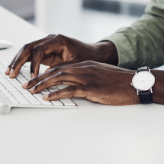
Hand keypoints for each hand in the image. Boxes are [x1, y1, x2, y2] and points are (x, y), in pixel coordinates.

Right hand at [5, 34, 117, 77]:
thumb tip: (46, 76)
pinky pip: (30, 55)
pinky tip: (16, 70)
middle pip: (29, 47)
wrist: (94, 52)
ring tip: (9, 72)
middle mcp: (50, 39)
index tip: (32, 76)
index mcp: (58, 40)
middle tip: (11, 73)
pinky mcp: (45, 51)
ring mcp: (46, 44)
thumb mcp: (75, 64)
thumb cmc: (87, 56)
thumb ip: (61, 68)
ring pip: (27, 50)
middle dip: (19, 60)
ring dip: (17, 61)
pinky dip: (23, 62)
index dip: (34, 63)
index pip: (39, 49)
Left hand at [22, 61, 163, 105]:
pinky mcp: (92, 88)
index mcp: (86, 65)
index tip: (34, 79)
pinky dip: (57, 94)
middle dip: (39, 78)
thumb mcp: (101, 75)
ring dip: (43, 85)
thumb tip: (75, 85)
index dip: (45, 73)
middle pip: (56, 71)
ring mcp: (88, 77)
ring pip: (60, 78)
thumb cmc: (120, 82)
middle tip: (27, 85)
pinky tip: (48, 98)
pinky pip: (70, 90)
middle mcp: (84, 68)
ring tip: (32, 91)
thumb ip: (88, 76)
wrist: (136, 83)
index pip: (60, 66)